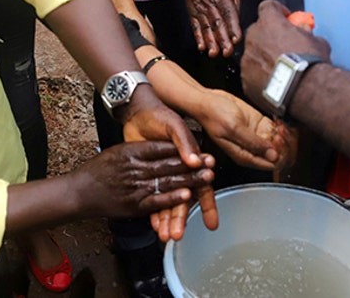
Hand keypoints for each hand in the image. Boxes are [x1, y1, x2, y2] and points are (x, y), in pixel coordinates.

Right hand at [70, 141, 214, 219]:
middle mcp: (134, 168)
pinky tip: (186, 196)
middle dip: (193, 165)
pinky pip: (156, 200)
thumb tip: (159, 147)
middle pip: (169, 164)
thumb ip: (138, 149)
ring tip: (206, 178)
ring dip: (189, 180)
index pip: (162, 148)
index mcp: (131, 151)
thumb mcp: (117, 151)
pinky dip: (172, 198)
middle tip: (211, 163)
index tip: (200, 150)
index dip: (183, 150)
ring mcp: (134, 186)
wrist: (79, 191)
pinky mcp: (134, 204)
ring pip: (166, 182)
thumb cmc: (98, 170)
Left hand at [121, 87, 216, 240]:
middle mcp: (179, 172)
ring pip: (168, 203)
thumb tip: (196, 161)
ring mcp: (164, 177)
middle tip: (178, 234)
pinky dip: (153, 212)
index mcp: (191, 161)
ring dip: (168, 220)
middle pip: (183, 200)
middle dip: (181, 219)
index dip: (207, 206)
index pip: (202, 187)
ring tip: (166, 235)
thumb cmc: (161, 116)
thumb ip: (185, 143)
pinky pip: (152, 199)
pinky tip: (153, 224)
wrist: (138, 113)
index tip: (211, 223)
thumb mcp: (174, 125)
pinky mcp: (149, 178)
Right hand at [179, 0, 248, 57]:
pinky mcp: (193, 11)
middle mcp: (210, 3)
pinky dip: (198, 37)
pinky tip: (201, 46)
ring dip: (211, 42)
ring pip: (207, 28)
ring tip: (214, 53)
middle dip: (223, 40)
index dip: (232, 27)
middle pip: (218, 24)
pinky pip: (195, 26)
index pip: (228, 13)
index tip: (237, 39)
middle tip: (227, 52)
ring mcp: (200, 9)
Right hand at [195, 88, 294, 169]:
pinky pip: (277, 131)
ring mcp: (257, 137)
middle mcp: (253, 149)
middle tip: (281, 132)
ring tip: (280, 126)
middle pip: (279, 156)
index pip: (272, 164)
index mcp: (245, 156)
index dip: (280, 154)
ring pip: (281, 144)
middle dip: (285, 145)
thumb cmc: (214, 115)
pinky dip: (282, 127)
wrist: (208, 100)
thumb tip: (273, 156)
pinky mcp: (260, 126)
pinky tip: (279, 121)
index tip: (278, 140)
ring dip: (285, 136)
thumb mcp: (233, 128)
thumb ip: (253, 143)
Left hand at [240, 0, 331, 108]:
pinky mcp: (245, 80)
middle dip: (268, 36)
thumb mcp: (317, 41)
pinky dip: (260, 77)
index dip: (277, 11)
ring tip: (280, 68)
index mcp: (270, 22)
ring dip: (263, 57)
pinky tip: (274, 83)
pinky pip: (251, 74)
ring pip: (253, 53)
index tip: (285, 18)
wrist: (304, 90)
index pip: (267, 6)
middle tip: (283, 46)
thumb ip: (306, 32)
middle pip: (257, 30)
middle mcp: (254, 37)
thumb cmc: (311, 63)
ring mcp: (247, 59)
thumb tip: (305, 32)